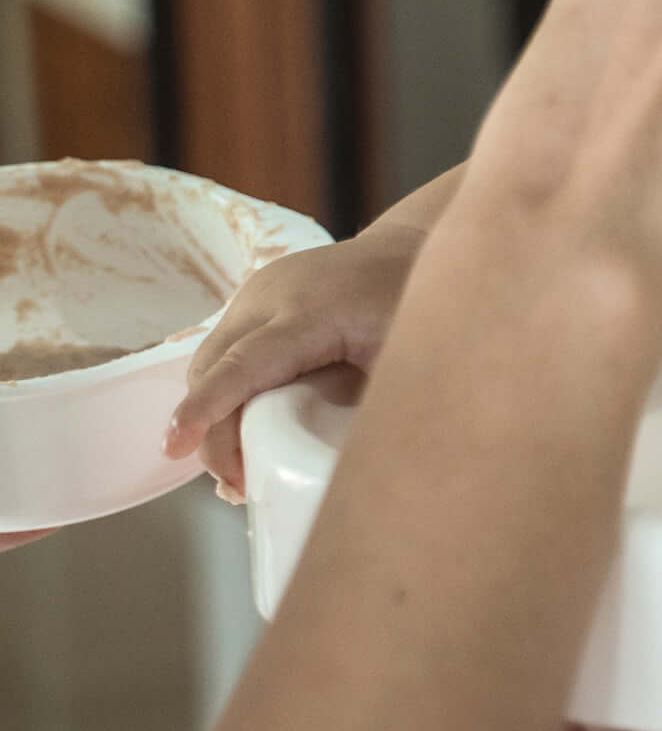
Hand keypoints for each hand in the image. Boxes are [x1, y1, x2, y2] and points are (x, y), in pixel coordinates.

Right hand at [166, 222, 424, 499]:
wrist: (416, 246)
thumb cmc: (418, 304)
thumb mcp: (408, 355)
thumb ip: (374, 404)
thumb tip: (351, 469)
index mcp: (311, 311)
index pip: (243, 364)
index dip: (207, 408)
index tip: (174, 446)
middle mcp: (271, 295)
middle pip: (213, 368)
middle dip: (211, 431)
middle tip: (239, 484)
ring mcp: (258, 293)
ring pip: (212, 361)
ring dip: (213, 413)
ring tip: (241, 466)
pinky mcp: (257, 299)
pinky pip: (226, 349)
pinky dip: (224, 388)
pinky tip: (242, 425)